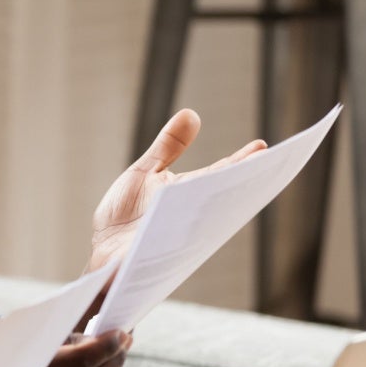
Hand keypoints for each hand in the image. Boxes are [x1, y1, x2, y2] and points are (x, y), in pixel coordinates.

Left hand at [87, 109, 264, 273]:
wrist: (100, 252)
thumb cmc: (125, 215)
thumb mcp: (146, 171)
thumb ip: (168, 146)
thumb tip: (192, 113)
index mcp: (187, 193)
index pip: (219, 175)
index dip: (241, 162)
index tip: (262, 146)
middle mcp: (188, 214)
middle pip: (220, 196)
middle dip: (243, 181)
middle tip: (265, 164)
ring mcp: (177, 235)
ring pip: (206, 220)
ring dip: (222, 206)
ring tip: (240, 186)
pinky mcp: (158, 253)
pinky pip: (176, 242)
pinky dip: (187, 229)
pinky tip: (195, 214)